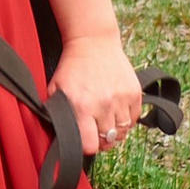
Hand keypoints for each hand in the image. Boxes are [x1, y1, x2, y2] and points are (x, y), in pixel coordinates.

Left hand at [52, 28, 144, 159]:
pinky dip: (127, 119)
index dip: (87, 146)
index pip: (90, 145)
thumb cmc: (72, 67)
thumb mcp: (56, 90)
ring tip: (106, 119)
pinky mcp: (134, 92)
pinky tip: (116, 110)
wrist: (93, 42)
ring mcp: (121, 98)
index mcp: (82, 107)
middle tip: (95, 128)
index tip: (85, 139)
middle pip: (108, 140)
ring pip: (123, 132)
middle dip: (101, 138)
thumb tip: (61, 138)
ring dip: (115, 130)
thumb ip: (58, 116)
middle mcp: (104, 104)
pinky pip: (134, 119)